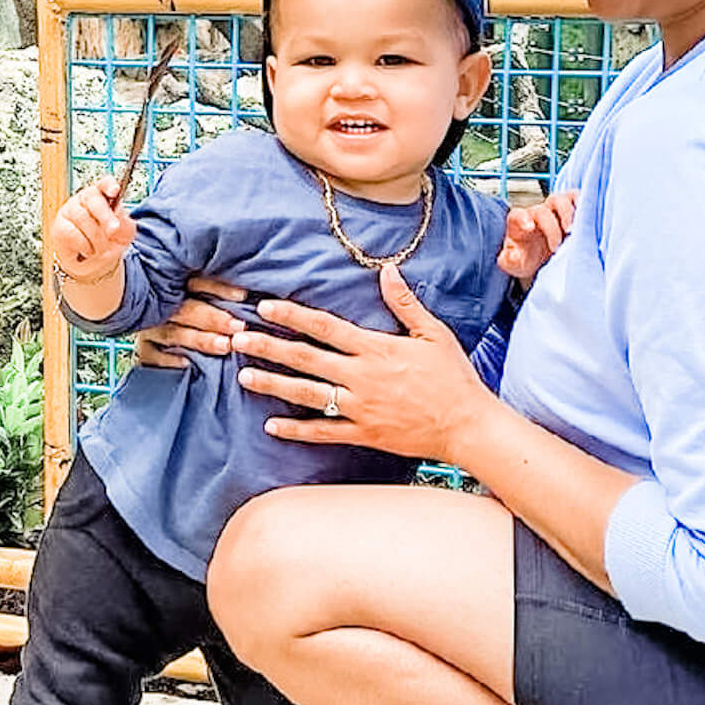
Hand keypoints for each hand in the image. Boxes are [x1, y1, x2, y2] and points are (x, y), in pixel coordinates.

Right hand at [50, 177, 135, 281]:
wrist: (95, 261)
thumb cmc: (110, 242)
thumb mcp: (124, 234)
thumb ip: (124, 226)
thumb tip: (116, 225)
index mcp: (103, 196)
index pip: (105, 184)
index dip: (109, 185)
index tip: (115, 190)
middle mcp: (85, 199)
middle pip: (93, 199)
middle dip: (106, 216)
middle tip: (113, 230)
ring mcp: (70, 211)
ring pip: (83, 219)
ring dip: (97, 238)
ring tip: (102, 248)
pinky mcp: (60, 226)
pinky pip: (73, 234)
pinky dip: (85, 246)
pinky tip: (88, 250)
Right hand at [133, 276, 247, 368]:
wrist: (139, 327)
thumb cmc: (191, 310)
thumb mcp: (198, 294)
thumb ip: (218, 293)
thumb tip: (249, 293)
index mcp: (175, 284)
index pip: (197, 282)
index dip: (219, 288)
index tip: (243, 296)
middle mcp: (160, 305)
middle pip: (187, 309)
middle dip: (214, 318)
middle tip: (238, 326)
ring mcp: (150, 327)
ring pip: (174, 332)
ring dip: (200, 339)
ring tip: (225, 345)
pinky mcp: (144, 349)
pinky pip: (152, 355)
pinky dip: (169, 359)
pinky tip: (188, 363)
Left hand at [232, 263, 493, 465]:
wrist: (467, 426)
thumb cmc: (454, 377)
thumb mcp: (434, 333)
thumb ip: (405, 304)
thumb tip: (388, 270)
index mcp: (376, 349)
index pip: (325, 327)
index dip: (293, 316)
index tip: (266, 307)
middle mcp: (362, 378)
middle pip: (306, 359)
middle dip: (269, 348)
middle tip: (237, 339)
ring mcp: (360, 408)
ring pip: (307, 395)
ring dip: (273, 385)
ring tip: (244, 377)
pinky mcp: (364, 434)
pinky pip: (324, 432)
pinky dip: (297, 431)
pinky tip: (272, 427)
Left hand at [499, 190, 576, 282]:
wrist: (539, 257)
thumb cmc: (526, 257)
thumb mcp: (514, 263)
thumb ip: (508, 260)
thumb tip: (506, 258)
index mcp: (519, 222)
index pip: (518, 215)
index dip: (523, 219)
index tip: (529, 228)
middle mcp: (537, 213)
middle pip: (543, 209)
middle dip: (551, 225)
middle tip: (556, 244)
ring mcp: (554, 210)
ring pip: (561, 200)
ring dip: (569, 213)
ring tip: (574, 231)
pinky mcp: (570, 210)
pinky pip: (577, 199)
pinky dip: (583, 203)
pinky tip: (589, 217)